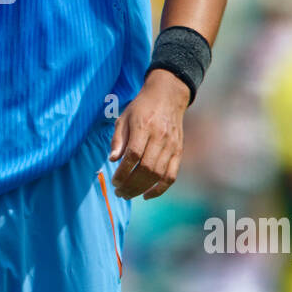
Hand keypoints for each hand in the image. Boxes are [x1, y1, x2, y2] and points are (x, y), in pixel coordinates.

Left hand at [108, 69, 189, 199]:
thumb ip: (118, 139)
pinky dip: (160, 189)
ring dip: (141, 189)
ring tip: (128, 194)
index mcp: (144, 126)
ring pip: (158, 174)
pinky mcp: (179, 152)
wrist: (168, 96)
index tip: (114, 181)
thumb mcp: (124, 117)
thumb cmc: (142, 108)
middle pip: (146, 168)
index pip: (133, 155)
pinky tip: (147, 195)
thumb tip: (112, 160)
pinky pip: (171, 175)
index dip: (123, 172)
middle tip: (119, 193)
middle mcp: (160, 137)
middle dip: (130, 185)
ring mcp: (172, 146)